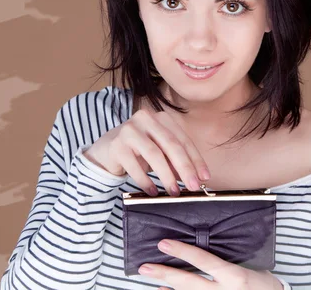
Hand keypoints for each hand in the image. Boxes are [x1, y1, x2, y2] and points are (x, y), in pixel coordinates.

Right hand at [83, 109, 210, 195]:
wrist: (106, 151)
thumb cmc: (139, 151)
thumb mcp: (161, 153)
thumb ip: (177, 161)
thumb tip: (197, 178)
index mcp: (161, 118)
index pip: (183, 140)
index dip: (196, 159)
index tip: (205, 177)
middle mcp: (146, 119)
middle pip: (171, 145)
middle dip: (185, 167)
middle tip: (193, 186)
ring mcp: (129, 130)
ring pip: (154, 154)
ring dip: (166, 176)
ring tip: (174, 192)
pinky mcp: (116, 145)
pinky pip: (134, 165)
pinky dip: (145, 181)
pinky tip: (153, 191)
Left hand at [138, 239, 283, 289]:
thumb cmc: (263, 283)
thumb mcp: (248, 267)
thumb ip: (227, 260)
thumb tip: (200, 249)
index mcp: (235, 276)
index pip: (203, 261)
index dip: (182, 252)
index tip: (163, 244)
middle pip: (188, 283)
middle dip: (165, 274)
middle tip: (145, 267)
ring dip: (168, 289)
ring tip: (153, 281)